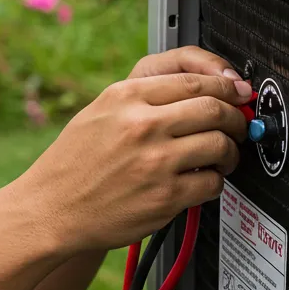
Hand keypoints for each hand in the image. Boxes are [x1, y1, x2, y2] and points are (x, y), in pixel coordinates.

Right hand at [11, 47, 251, 256]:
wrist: (50, 209)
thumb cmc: (75, 162)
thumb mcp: (100, 111)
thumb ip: (147, 95)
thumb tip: (205, 89)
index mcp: (126, 97)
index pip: (194, 80)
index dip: (225, 87)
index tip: (236, 95)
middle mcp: (141, 125)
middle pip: (215, 109)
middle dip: (236, 118)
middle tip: (238, 126)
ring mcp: (155, 161)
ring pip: (220, 145)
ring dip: (230, 152)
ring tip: (221, 157)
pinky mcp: (164, 196)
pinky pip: (211, 183)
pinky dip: (214, 182)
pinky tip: (199, 181)